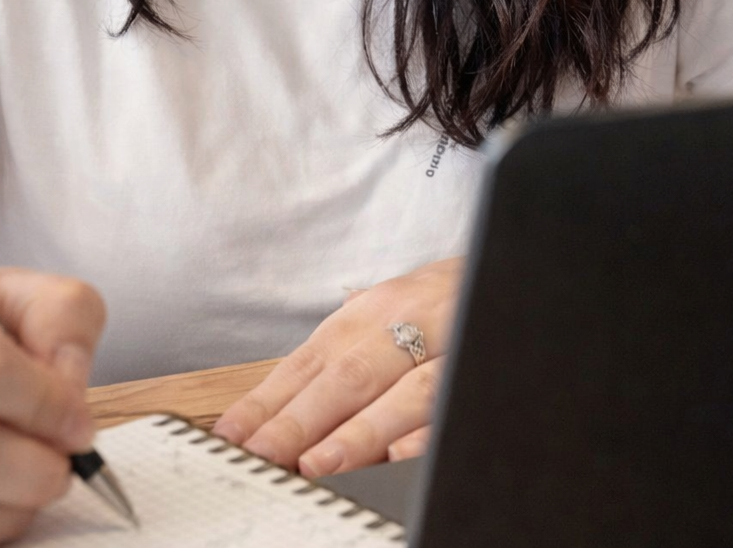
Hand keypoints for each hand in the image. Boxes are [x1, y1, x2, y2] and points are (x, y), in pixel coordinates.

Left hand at [213, 257, 462, 477]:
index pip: (307, 363)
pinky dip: (429, 429)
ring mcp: (447, 347)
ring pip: (403, 391)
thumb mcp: (380, 317)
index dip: (267, 403)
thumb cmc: (434, 303)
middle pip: (348, 376)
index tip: (231, 439)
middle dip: (301, 421)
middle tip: (263, 456)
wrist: (501, 268)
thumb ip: (333, 358)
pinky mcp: (483, 364)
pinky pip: (457, 400)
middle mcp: (403, 326)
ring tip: (318, 464)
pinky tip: (401, 452)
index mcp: (367, 316)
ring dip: (359, 432)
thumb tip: (264, 407)